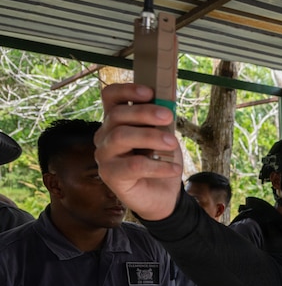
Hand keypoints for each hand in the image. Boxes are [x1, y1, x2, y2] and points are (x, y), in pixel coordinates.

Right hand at [93, 83, 183, 221]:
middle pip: (116, 115)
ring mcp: (104, 156)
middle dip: (145, 112)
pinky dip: (158, 166)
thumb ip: (161, 121)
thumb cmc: (160, 160)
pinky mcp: (110, 176)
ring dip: (150, 137)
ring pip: (120, 137)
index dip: (127, 90)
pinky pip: (133, 165)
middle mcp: (104, 136)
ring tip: (172, 143)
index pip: (110, 97)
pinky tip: (174, 169)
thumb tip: (168, 104)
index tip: (150, 92)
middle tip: (169, 116)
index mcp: (115, 121)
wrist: (163, 195)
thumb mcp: (164, 135)